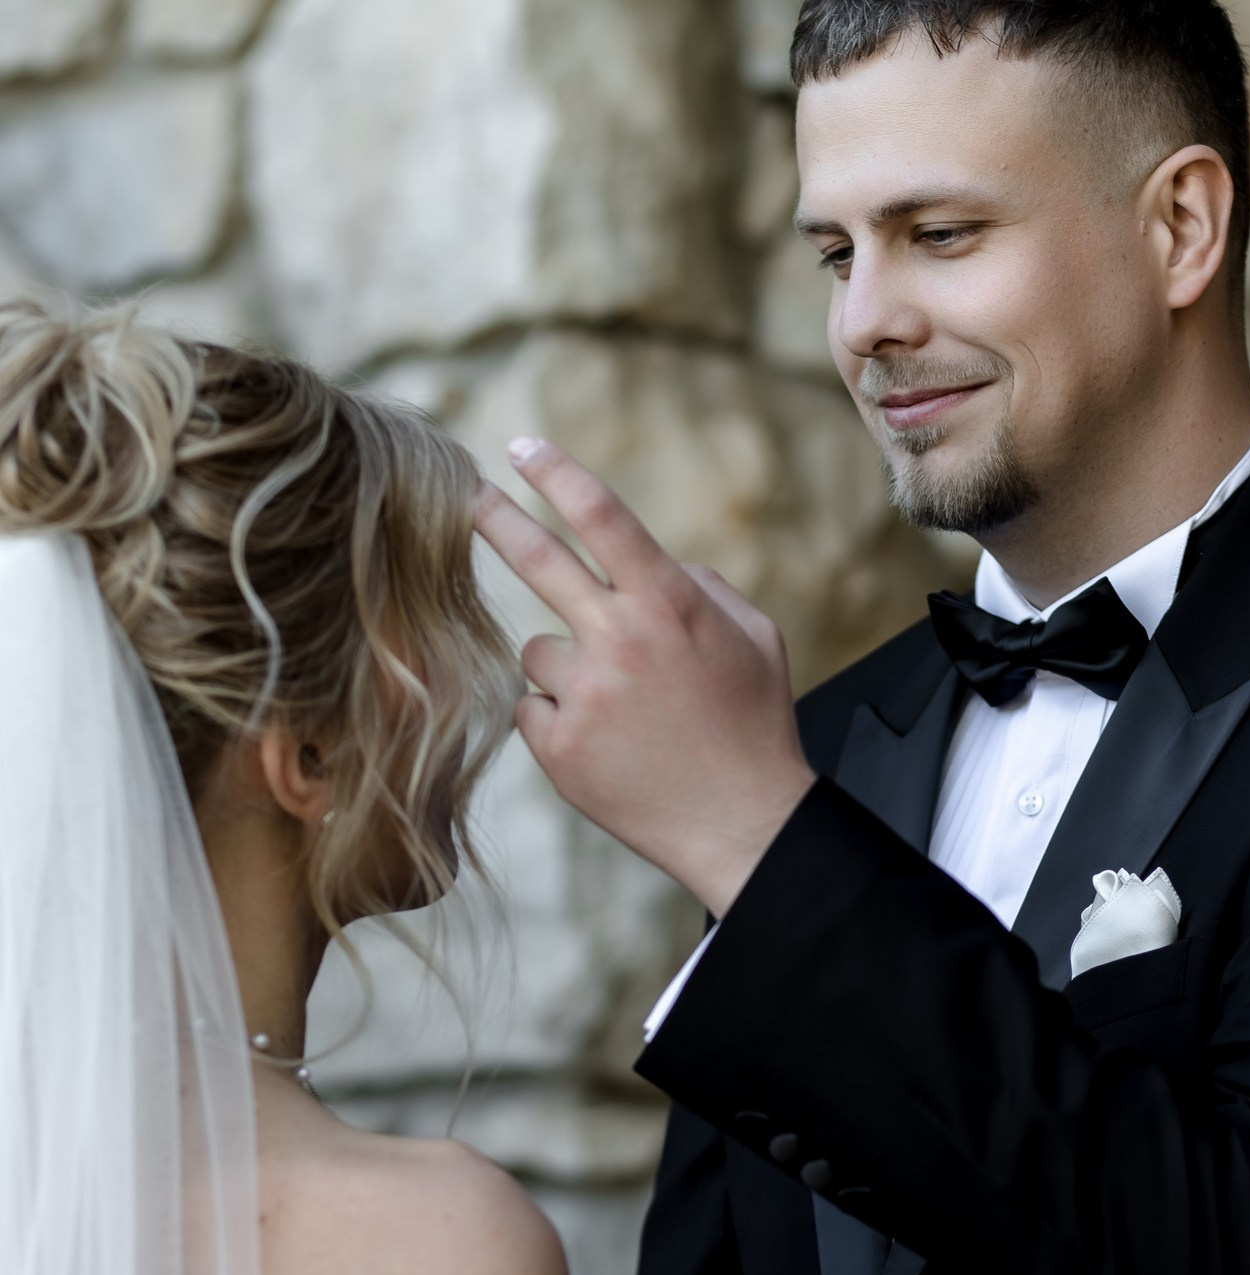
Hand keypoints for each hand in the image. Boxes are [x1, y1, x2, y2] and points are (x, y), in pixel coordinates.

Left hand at [473, 439, 816, 916]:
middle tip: (469, 495)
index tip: (522, 448)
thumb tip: (651, 565)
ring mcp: (584, 694)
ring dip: (567, 668)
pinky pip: (533, 708)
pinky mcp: (557, 747)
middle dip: (496, 519)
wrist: (743, 826)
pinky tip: (605, 745)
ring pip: (539, 651)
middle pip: (537, 560)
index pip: (601, 515)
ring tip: (620, 710)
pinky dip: (560, 721)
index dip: (555, 473)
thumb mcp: (756, 638)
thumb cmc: (753, 727)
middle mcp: (620, 639)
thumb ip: (701, 587)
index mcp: (669, 603)